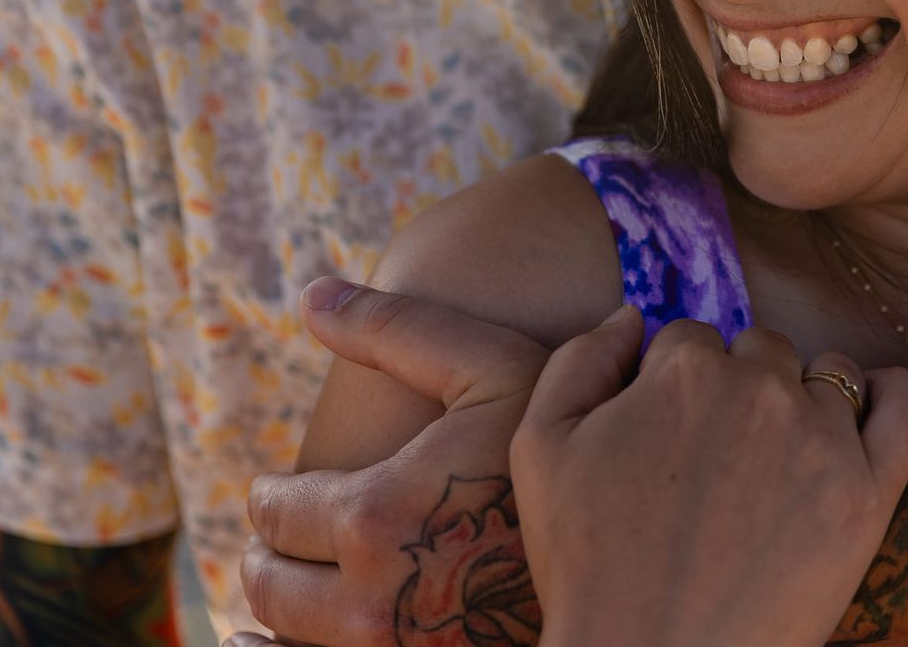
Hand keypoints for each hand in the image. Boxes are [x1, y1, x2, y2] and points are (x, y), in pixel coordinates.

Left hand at [232, 281, 549, 646]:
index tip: (280, 491)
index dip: (272, 496)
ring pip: (286, 641)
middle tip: (284, 537)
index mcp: (372, 518)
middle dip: (270, 553)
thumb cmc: (568, 455)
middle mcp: (368, 605)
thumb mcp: (495, 369)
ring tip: (300, 580)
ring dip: (279, 610)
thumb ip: (400, 328)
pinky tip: (289, 640)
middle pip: (270, 587)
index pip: (275, 513)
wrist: (637, 559)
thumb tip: (314, 295)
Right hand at [511, 308, 907, 646]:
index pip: (690, 340)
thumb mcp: (539, 448)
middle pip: (759, 348)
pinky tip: (876, 397)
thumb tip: (630, 314)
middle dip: (737, 386)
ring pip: (825, 373)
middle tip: (718, 460)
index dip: (674, 385)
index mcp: (682, 369)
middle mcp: (758, 387)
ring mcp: (820, 438)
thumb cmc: (589, 567)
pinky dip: (893, 392)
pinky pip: (904, 408)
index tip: (668, 436)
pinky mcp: (867, 492)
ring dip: (803, 395)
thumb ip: (580, 359)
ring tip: (780, 454)